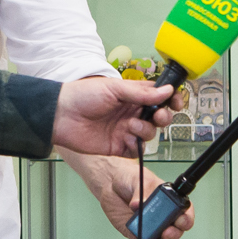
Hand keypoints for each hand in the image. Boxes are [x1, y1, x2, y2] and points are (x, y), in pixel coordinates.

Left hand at [51, 78, 173, 156]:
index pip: (158, 97)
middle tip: (158, 116)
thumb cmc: (83, 95)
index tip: (176, 102)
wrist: (61, 115)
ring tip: (130, 125)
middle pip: (158, 117)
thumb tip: (167, 91)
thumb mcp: (115, 88)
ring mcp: (125, 130)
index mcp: (132, 96)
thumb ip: (142, 93)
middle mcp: (131, 113)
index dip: (170, 100)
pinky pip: (137, 150)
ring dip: (145, 129)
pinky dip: (137, 144)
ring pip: (149, 134)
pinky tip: (127, 137)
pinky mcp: (118, 146)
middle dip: (163, 117)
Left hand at [104, 162, 194, 238]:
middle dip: (175, 233)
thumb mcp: (140, 179)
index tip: (182, 220)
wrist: (110, 184)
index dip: (187, 218)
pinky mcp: (138, 232)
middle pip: (177, 229)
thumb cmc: (130, 178)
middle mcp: (163, 215)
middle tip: (167, 231)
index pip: (184, 211)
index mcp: (169, 200)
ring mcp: (152, 225)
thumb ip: (141, 192)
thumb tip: (137, 205)